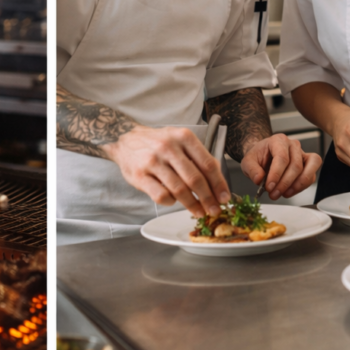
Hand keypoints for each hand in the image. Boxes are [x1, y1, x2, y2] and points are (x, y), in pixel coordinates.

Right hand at [102, 125, 228, 216]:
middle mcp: (169, 147)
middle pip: (195, 179)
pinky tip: (174, 201)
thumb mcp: (179, 141)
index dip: (219, 184)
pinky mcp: (140, 175)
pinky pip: (161, 195)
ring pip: (179, 190)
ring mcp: (153, 161)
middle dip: (208, 198)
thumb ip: (197, 157)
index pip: (208, 164)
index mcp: (183, 137)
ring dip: (192, 205)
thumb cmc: (157, 143)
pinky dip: (171, 202)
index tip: (225, 197)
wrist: (124, 141)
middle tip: (215, 210)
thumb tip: (218, 182)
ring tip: (199, 212)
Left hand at [241, 133, 321, 200]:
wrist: (263, 156)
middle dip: (285, 183)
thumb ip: (251, 169)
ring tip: (284, 194)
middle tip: (274, 193)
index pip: (281, 157)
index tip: (269, 187)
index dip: (276, 174)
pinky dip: (301, 187)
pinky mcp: (308, 164)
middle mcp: (292, 145)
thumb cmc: (258, 156)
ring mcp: (302, 154)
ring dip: (297, 185)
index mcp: (278, 140)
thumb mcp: (248, 161)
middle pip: (295, 165)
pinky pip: (311, 176)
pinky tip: (289, 192)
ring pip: (308, 169)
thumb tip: (259, 179)